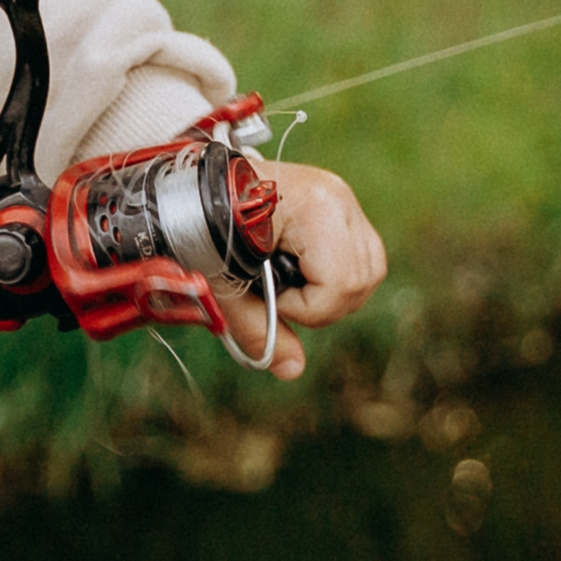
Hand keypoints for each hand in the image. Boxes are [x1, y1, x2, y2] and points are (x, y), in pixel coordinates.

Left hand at [215, 158, 387, 380]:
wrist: (190, 189)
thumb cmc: (200, 226)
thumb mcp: (222, 281)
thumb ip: (257, 327)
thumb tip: (293, 371)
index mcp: (313, 207)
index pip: (340, 283)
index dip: (305, 306)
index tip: (270, 294)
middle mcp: (337, 198)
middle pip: (362, 280)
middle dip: (322, 303)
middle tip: (281, 293)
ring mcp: (343, 198)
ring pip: (370, 270)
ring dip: (333, 291)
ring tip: (291, 281)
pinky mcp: (341, 204)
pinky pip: (364, 255)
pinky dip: (338, 274)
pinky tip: (303, 268)